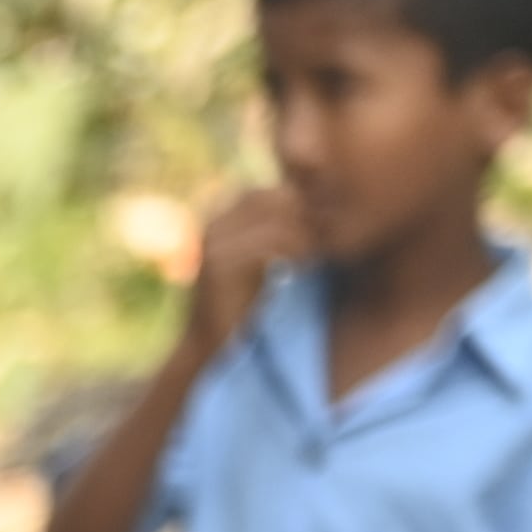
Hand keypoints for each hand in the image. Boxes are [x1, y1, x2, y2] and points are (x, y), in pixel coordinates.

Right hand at [183, 188, 309, 361]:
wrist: (210, 341)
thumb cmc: (240, 297)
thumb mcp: (259, 253)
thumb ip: (273, 225)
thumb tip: (315, 200)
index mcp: (216, 212)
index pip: (268, 190)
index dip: (298, 204)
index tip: (319, 230)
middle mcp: (210, 220)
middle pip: (273, 197)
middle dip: (302, 215)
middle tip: (322, 240)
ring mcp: (212, 241)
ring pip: (275, 217)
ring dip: (302, 234)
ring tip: (313, 255)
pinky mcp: (219, 264)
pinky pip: (269, 244)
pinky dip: (293, 253)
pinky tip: (302, 269)